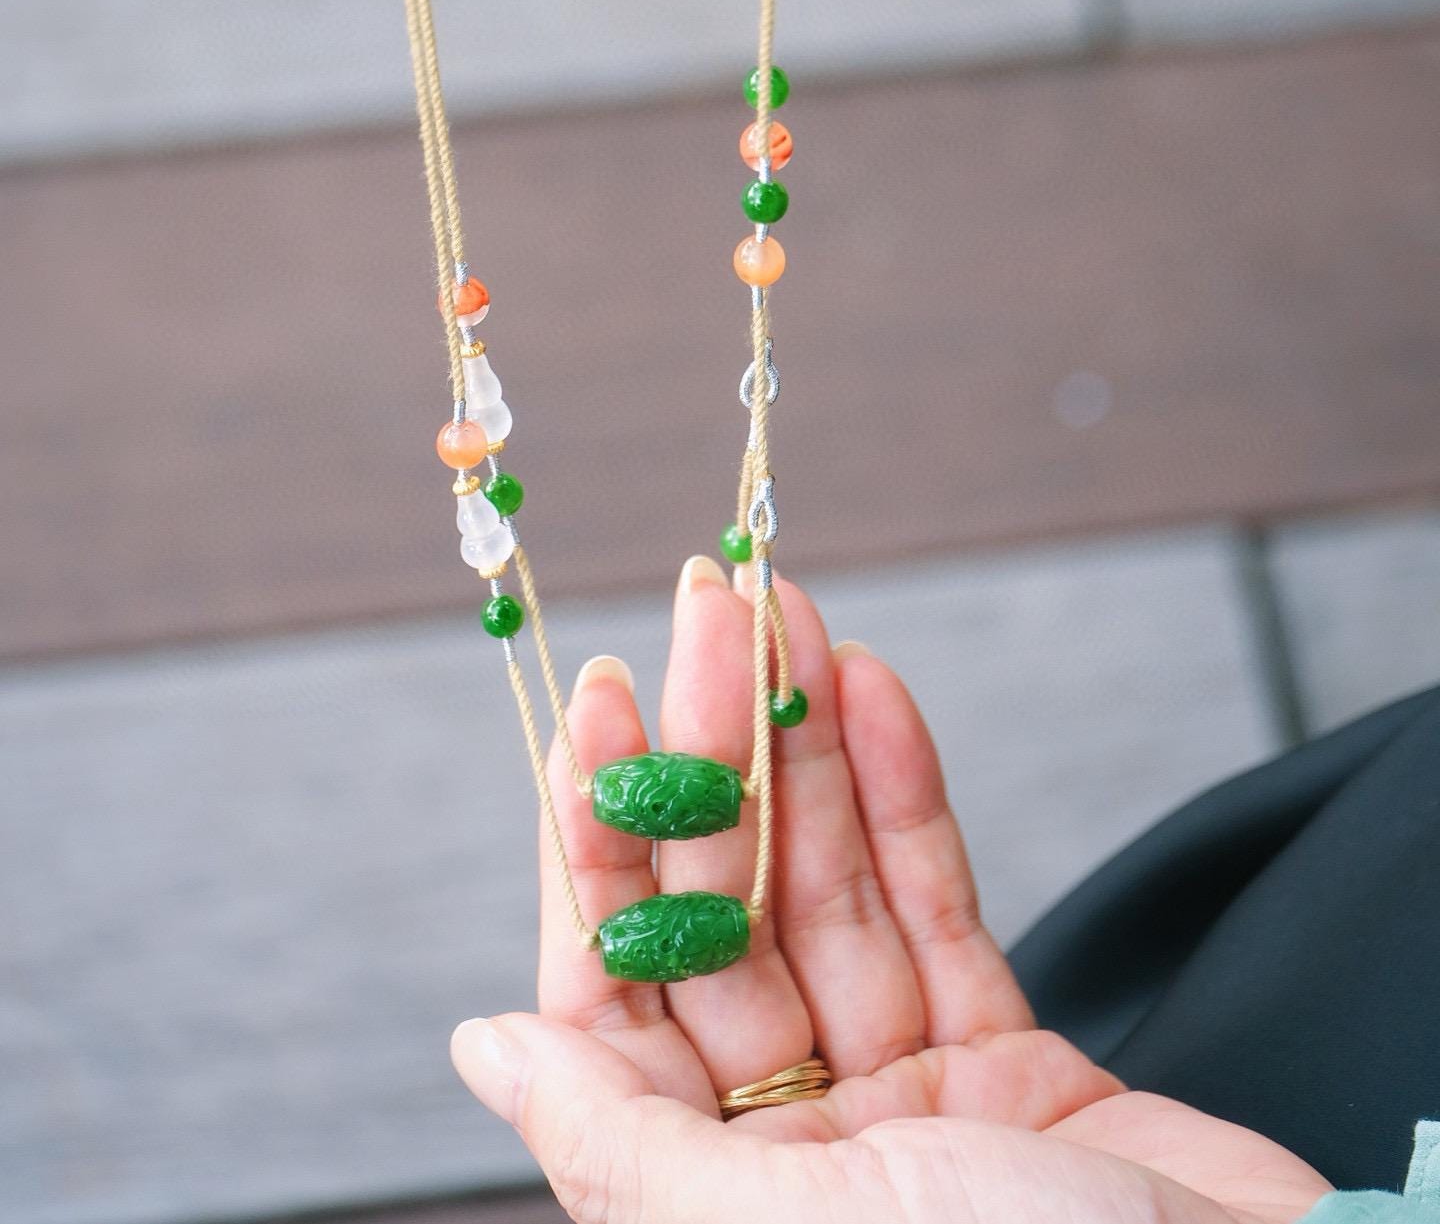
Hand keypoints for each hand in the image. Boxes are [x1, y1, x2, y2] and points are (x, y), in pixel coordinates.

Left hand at [451, 558, 1332, 1223]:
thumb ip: (618, 1137)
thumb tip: (482, 1045)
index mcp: (712, 1194)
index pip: (617, 988)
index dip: (601, 839)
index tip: (601, 704)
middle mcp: (792, 1151)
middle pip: (728, 913)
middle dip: (718, 751)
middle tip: (714, 602)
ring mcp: (903, 1101)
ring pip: (830, 890)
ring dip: (811, 744)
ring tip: (790, 611)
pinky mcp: (1009, 1064)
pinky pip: (938, 906)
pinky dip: (908, 797)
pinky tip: (875, 691)